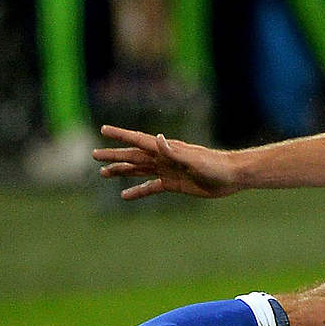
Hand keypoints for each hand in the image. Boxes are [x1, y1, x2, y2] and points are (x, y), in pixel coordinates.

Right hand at [93, 125, 238, 199]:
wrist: (231, 176)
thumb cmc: (215, 165)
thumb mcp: (194, 159)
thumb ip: (174, 151)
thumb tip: (156, 137)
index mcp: (166, 149)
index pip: (139, 140)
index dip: (121, 135)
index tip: (104, 129)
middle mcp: (163, 158)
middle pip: (133, 156)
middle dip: (114, 155)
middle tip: (93, 154)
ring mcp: (167, 171)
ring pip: (138, 170)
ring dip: (121, 171)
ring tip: (103, 172)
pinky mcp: (173, 184)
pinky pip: (151, 187)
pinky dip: (138, 191)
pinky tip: (124, 196)